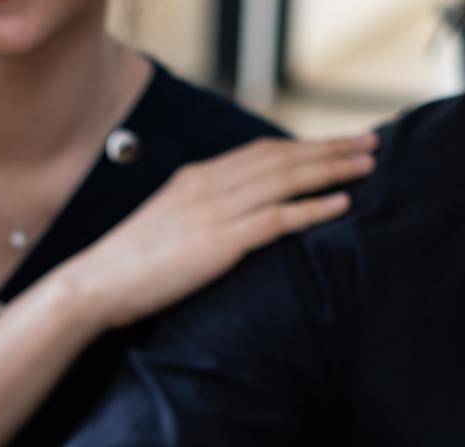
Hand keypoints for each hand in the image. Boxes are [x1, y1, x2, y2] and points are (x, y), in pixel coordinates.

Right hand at [60, 133, 376, 332]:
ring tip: (368, 165)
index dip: (302, 146)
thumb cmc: (126, 267)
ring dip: (333, 170)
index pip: (260, 152)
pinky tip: (342, 203)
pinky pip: (278, 218)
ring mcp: (216, 211)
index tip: (334, 145)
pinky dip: (313, 208)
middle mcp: (209, 185)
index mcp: (195, 178)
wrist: (95, 284)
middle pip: (282, 157)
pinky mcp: (221, 242)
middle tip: (369, 143)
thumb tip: (226, 225)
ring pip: (287, 180)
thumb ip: (197, 214)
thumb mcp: (164, 225)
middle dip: (330, 148)